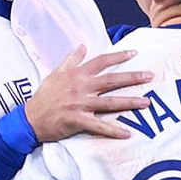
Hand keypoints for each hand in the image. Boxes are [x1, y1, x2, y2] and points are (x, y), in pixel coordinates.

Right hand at [25, 46, 152, 141]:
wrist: (30, 118)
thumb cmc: (44, 96)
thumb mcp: (56, 73)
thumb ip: (71, 60)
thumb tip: (82, 46)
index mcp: (77, 75)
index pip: (101, 61)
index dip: (118, 56)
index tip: (135, 52)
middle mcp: (81, 87)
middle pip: (111, 80)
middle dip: (132, 77)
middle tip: (150, 76)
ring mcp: (80, 104)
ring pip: (109, 102)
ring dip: (129, 102)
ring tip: (146, 102)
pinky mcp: (77, 121)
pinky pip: (99, 126)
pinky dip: (113, 130)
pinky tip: (127, 133)